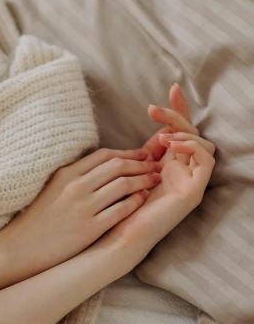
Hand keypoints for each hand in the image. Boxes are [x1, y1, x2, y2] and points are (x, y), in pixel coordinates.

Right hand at [0, 147, 162, 272]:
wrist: (22, 248)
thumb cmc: (38, 220)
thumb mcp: (52, 189)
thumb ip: (75, 176)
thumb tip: (101, 167)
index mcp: (66, 174)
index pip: (104, 155)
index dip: (128, 152)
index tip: (143, 155)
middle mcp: (75, 187)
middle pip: (117, 166)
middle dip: (142, 164)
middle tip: (157, 165)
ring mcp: (83, 207)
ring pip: (122, 184)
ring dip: (144, 180)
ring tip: (156, 180)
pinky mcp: (89, 228)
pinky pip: (120, 209)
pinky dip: (136, 201)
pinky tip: (144, 199)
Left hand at [107, 86, 214, 258]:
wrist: (118, 234)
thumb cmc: (119, 206)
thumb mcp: (130, 169)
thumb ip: (142, 152)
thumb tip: (152, 131)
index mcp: (167, 164)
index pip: (178, 131)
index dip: (177, 110)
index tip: (171, 88)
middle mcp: (182, 171)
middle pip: (191, 134)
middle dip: (176, 116)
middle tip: (152, 109)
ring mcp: (190, 181)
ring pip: (204, 145)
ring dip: (185, 133)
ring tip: (163, 136)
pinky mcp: (194, 192)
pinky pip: (207, 161)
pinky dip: (194, 147)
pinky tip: (173, 145)